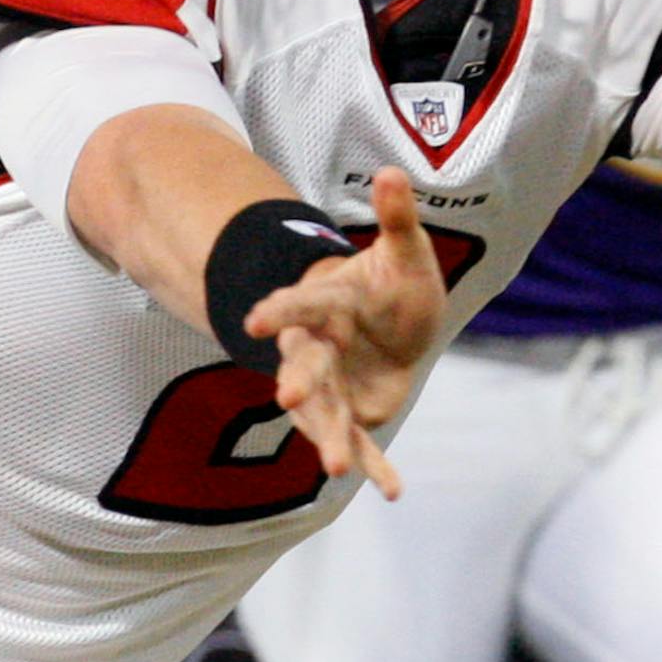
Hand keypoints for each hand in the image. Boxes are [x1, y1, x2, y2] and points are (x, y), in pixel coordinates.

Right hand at [245, 168, 444, 500]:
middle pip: (305, 365)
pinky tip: (394, 491)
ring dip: (331, 438)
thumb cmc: (390, 284)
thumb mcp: (405, 250)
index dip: (280, 310)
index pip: (302, 304)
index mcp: (328, 303)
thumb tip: (395, 171)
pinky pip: (364, 443)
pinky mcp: (356, 413)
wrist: (394, 323)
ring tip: (336, 467)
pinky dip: (378, 467)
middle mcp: (321, 349)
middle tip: (286, 397)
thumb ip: (397, 217)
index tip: (255, 318)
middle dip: (296, 380)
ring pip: (326, 414)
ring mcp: (335, 386)